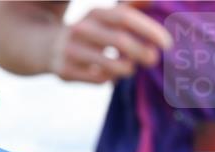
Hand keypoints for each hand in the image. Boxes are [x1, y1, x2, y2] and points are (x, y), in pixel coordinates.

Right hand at [51, 5, 171, 82]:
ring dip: (127, 69)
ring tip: (131, 68)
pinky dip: (110, 79)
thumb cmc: (90, 31)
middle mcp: (80, 29)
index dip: (149, 30)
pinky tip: (111, 75)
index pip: (125, 17)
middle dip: (142, 52)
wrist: (48, 48)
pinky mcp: (65, 71)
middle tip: (153, 59)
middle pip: (120, 41)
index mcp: (94, 13)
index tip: (166, 43)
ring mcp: (71, 51)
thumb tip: (154, 0)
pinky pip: (98, 79)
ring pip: (110, 64)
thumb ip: (130, 6)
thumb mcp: (105, 15)